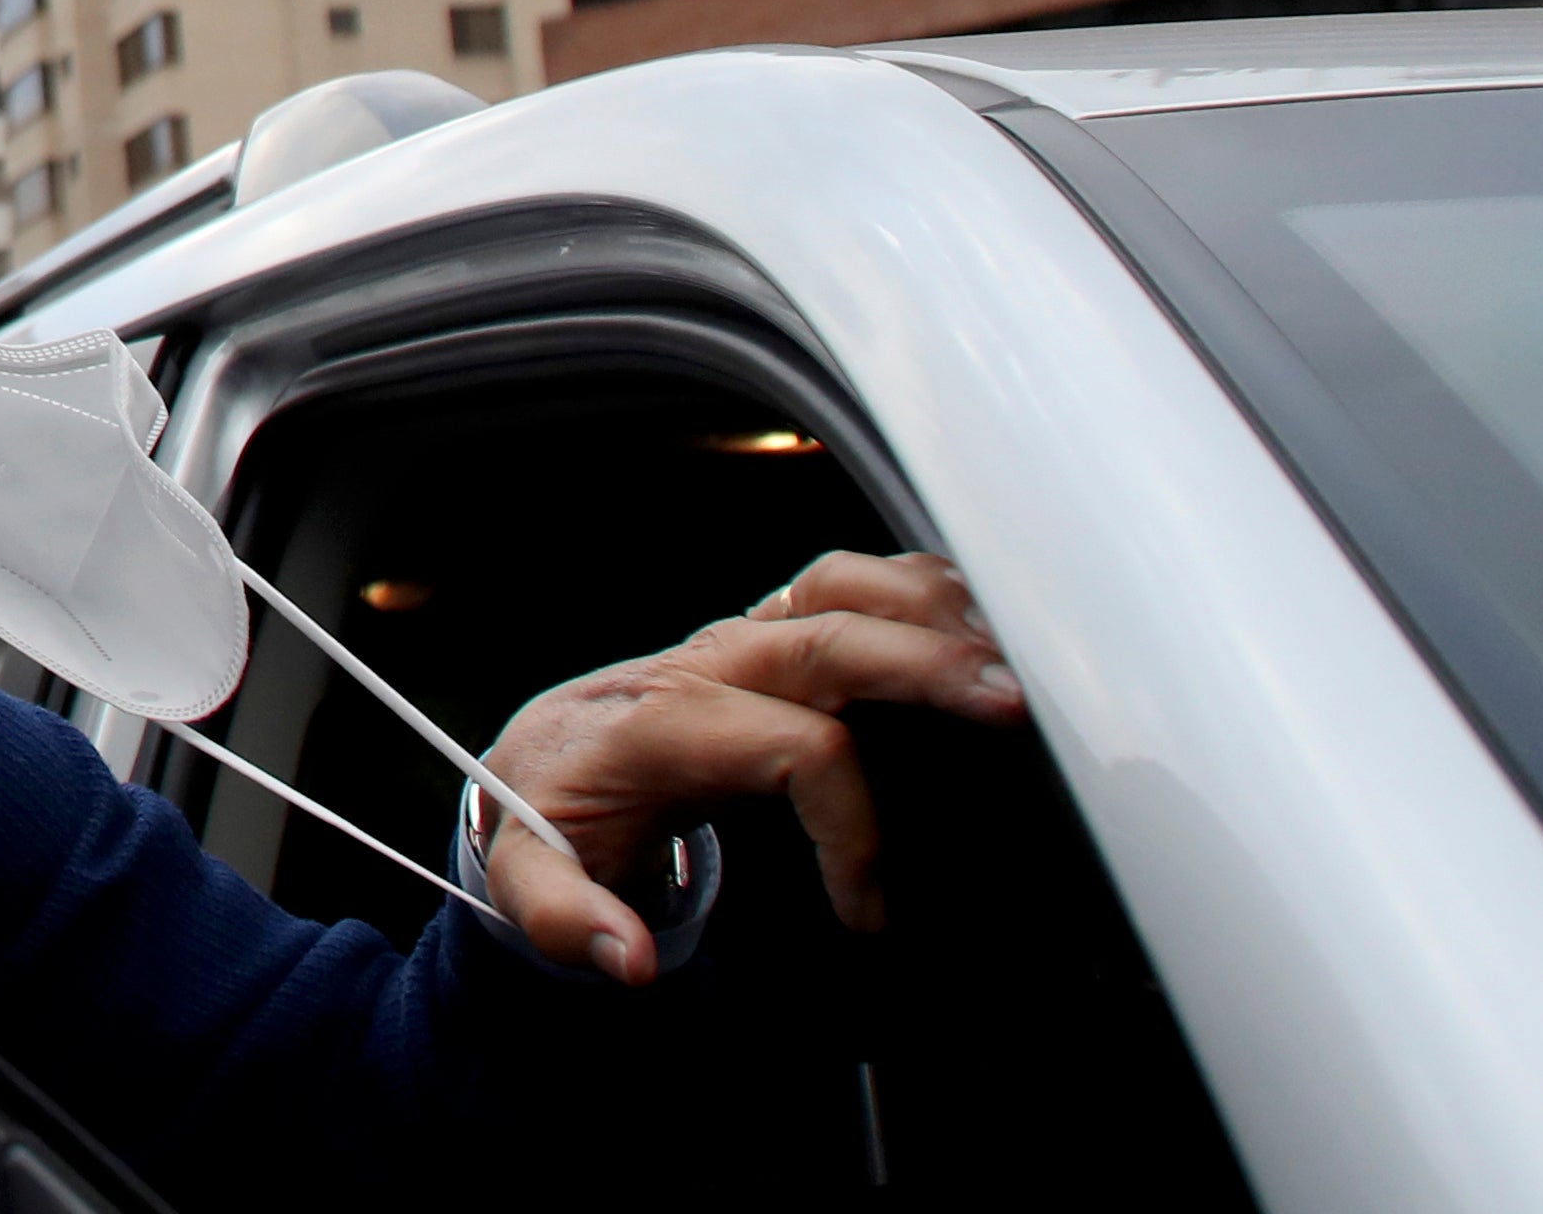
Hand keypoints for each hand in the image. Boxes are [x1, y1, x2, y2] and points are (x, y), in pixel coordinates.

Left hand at [475, 550, 1020, 983]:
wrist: (539, 756)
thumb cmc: (549, 814)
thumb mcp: (527, 879)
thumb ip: (566, 919)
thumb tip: (632, 958)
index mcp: (661, 723)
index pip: (791, 747)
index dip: (851, 830)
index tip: (867, 910)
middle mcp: (704, 662)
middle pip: (828, 634)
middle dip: (927, 666)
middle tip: (1015, 713)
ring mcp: (739, 639)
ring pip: (840, 584)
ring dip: (928, 608)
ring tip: (1012, 656)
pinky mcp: (765, 631)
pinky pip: (845, 584)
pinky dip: (914, 592)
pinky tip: (974, 625)